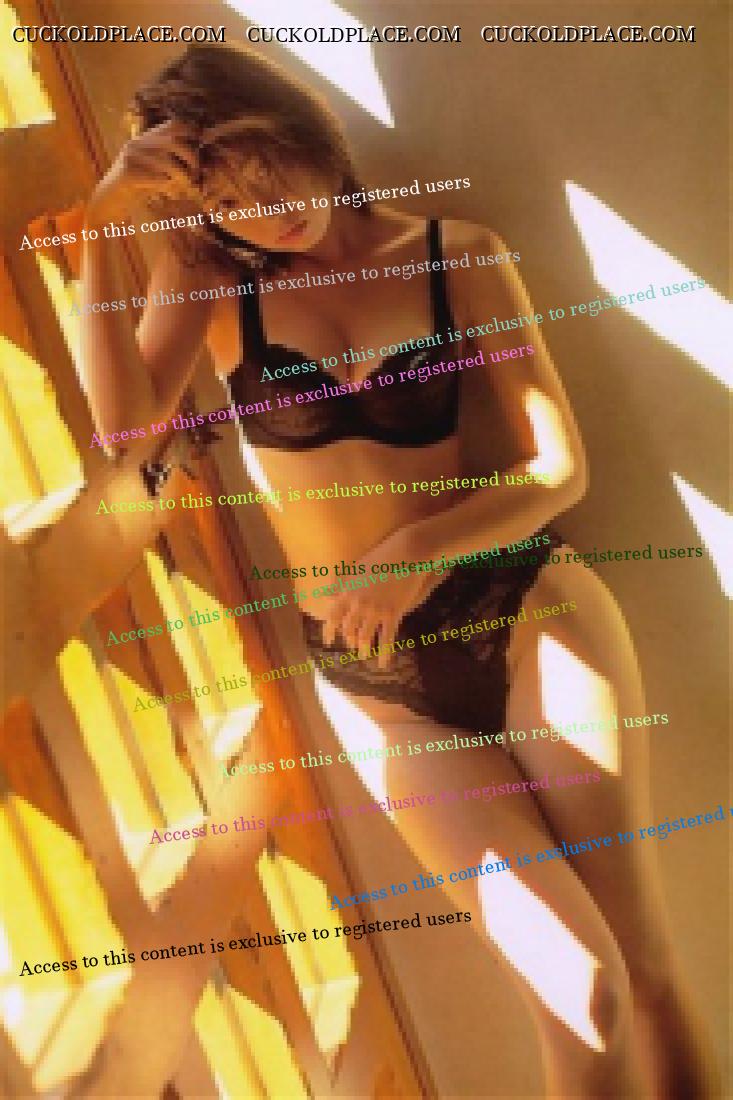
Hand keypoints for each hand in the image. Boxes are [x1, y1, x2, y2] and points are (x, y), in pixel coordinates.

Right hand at [87, 120, 201, 224]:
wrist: (109, 201)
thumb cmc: (136, 187)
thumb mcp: (154, 168)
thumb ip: (170, 160)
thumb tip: (198, 162)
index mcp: (145, 139)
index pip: (173, 125)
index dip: (190, 134)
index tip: (197, 152)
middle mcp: (137, 144)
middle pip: (173, 141)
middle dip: (191, 159)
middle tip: (194, 175)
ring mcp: (130, 157)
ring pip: (168, 163)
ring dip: (181, 178)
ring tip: (183, 187)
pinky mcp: (127, 174)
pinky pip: (157, 179)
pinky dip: (167, 187)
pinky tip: (165, 191)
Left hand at [321, 529, 446, 668]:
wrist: (408, 553)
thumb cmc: (383, 556)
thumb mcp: (357, 567)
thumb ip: (341, 583)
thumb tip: (328, 595)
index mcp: (348, 591)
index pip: (332, 616)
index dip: (329, 631)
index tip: (328, 641)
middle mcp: (358, 603)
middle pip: (348, 629)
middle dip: (349, 640)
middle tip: (351, 646)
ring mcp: (375, 610)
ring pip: (364, 637)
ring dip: (363, 650)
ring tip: (363, 656)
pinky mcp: (393, 613)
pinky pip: (386, 639)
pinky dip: (385, 653)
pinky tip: (384, 663)